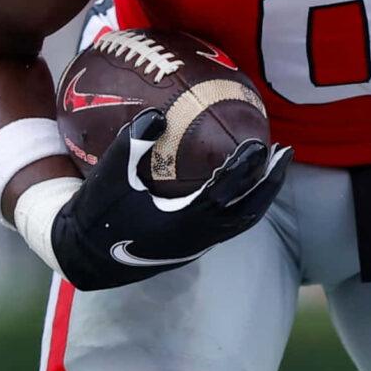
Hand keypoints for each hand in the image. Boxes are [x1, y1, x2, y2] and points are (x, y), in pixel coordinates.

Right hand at [51, 109, 291, 289]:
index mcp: (180, 223)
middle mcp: (197, 238)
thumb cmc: (97, 214)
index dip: (243, 170)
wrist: (85, 257)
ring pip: (243, 221)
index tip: (260, 143)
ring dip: (263, 192)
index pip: (223, 194)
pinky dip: (247, 201)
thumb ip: (132, 142)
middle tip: (285, 151)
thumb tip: (157, 112)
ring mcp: (198, 245)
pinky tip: (247, 180)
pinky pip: (232, 223)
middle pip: (248, 212)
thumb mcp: (108, 176)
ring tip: (275, 163)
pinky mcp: (195, 246)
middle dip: (269, 182)